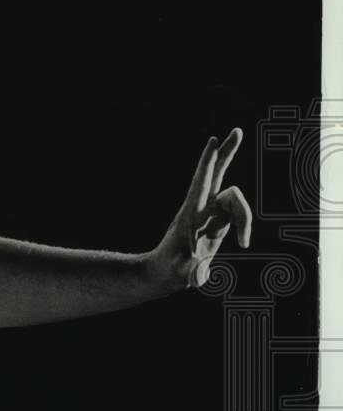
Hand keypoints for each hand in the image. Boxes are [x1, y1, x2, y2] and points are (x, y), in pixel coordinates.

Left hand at [151, 127, 253, 289]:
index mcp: (191, 213)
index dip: (208, 162)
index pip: (201, 181)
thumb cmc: (170, 271)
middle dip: (228, 153)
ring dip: (246, 219)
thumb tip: (200, 279)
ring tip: (244, 243)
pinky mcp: (217, 222)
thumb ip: (193, 274)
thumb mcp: (182, 273)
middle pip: (217, 173)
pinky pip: (238, 215)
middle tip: (237, 130)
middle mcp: (201, 208)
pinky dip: (245, 226)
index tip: (213, 141)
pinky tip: (244, 242)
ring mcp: (210, 213)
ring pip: (236, 199)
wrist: (163, 273)